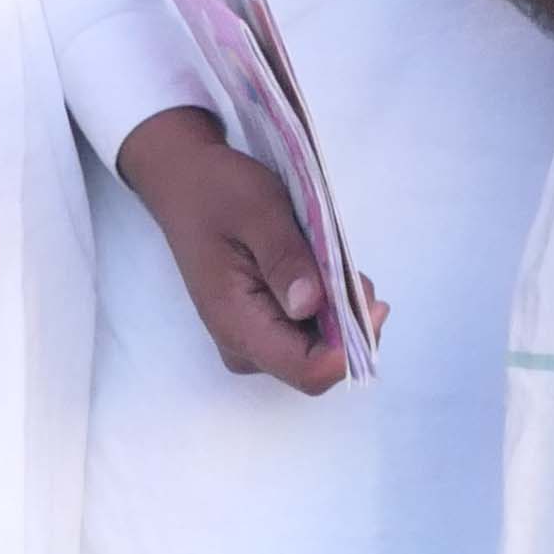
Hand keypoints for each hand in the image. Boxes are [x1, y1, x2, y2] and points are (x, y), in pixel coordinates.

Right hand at [117, 109, 368, 393]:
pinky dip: (328, 305)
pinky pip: (308, 332)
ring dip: (340, 311)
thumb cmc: (219, 193)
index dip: (348, 347)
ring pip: (318, 348)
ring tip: (331, 259)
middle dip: (348, 323)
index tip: (368, 301)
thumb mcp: (259, 212)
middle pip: (318, 364)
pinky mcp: (262, 326)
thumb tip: (311, 306)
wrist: (186, 184)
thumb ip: (286, 259)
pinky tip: (321, 267)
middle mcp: (245, 347)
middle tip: (351, 268)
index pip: (307, 370)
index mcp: (238, 325)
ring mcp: (253, 340)